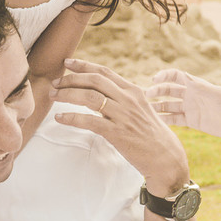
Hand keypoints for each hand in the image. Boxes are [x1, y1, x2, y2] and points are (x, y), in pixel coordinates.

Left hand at [52, 58, 189, 194]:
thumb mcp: (142, 110)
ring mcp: (123, 115)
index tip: (67, 63)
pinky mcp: (117, 132)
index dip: (84, 65)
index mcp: (134, 91)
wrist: (166, 157)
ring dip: (67, 94)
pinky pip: (89, 121)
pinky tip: (60, 118)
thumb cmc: (153, 136)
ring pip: (89, 97)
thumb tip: (104, 95)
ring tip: (53, 97)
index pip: (105, 72)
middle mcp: (128, 99)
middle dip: (71, 79)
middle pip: (94, 80)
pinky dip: (71, 117)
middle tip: (55, 83)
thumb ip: (124, 100)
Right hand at [145, 68, 220, 142]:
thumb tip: (187, 79)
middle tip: (146, 96)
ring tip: (146, 110)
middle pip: (169, 90)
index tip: (154, 80)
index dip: (163, 76)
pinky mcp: (192, 121)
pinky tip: (155, 121)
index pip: (175, 76)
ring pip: (169, 105)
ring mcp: (191, 108)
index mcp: (196, 85)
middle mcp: (191, 95)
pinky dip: (164, 119)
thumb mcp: (216, 94)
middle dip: (156, 91)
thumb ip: (200, 87)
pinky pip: (174, 119)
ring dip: (157, 106)